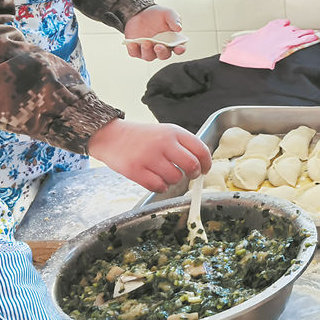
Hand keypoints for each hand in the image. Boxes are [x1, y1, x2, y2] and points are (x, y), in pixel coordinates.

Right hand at [89, 118, 211, 192]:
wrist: (112, 136)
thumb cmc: (142, 137)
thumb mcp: (166, 132)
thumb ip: (183, 145)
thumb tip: (201, 163)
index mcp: (174, 132)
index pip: (200, 149)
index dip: (207, 163)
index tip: (205, 169)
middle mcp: (163, 143)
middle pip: (191, 165)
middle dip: (194, 174)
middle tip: (190, 176)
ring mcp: (149, 157)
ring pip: (175, 178)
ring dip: (174, 181)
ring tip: (166, 175)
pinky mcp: (135, 170)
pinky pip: (158, 186)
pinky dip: (161, 187)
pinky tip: (157, 181)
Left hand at [124, 5, 183, 61]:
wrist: (140, 13)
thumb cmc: (157, 15)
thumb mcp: (168, 13)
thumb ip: (174, 19)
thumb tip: (179, 28)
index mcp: (172, 40)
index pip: (179, 48)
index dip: (180, 49)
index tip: (178, 47)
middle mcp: (161, 47)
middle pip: (164, 55)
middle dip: (161, 52)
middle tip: (158, 46)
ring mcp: (149, 49)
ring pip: (149, 57)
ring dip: (147, 51)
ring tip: (145, 42)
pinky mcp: (136, 49)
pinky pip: (134, 53)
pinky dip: (133, 50)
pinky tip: (132, 44)